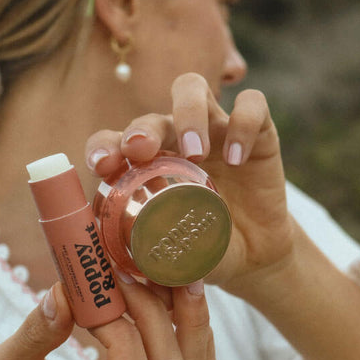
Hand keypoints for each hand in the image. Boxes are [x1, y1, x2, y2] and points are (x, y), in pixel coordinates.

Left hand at [85, 73, 298, 297]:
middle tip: (142, 151)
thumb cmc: (203, 251)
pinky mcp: (257, 132)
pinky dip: (244, 125)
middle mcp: (174, 139)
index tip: (102, 166)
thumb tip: (119, 270)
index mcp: (144, 165)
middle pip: (151, 113)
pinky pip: (252, 106)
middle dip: (142, 128)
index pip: (113, 141)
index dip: (103, 146)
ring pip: (192, 89)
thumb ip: (148, 259)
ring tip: (194, 152)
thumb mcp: (172, 258)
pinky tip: (239, 159)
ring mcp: (214, 130)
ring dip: (187, 113)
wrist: (253, 257)